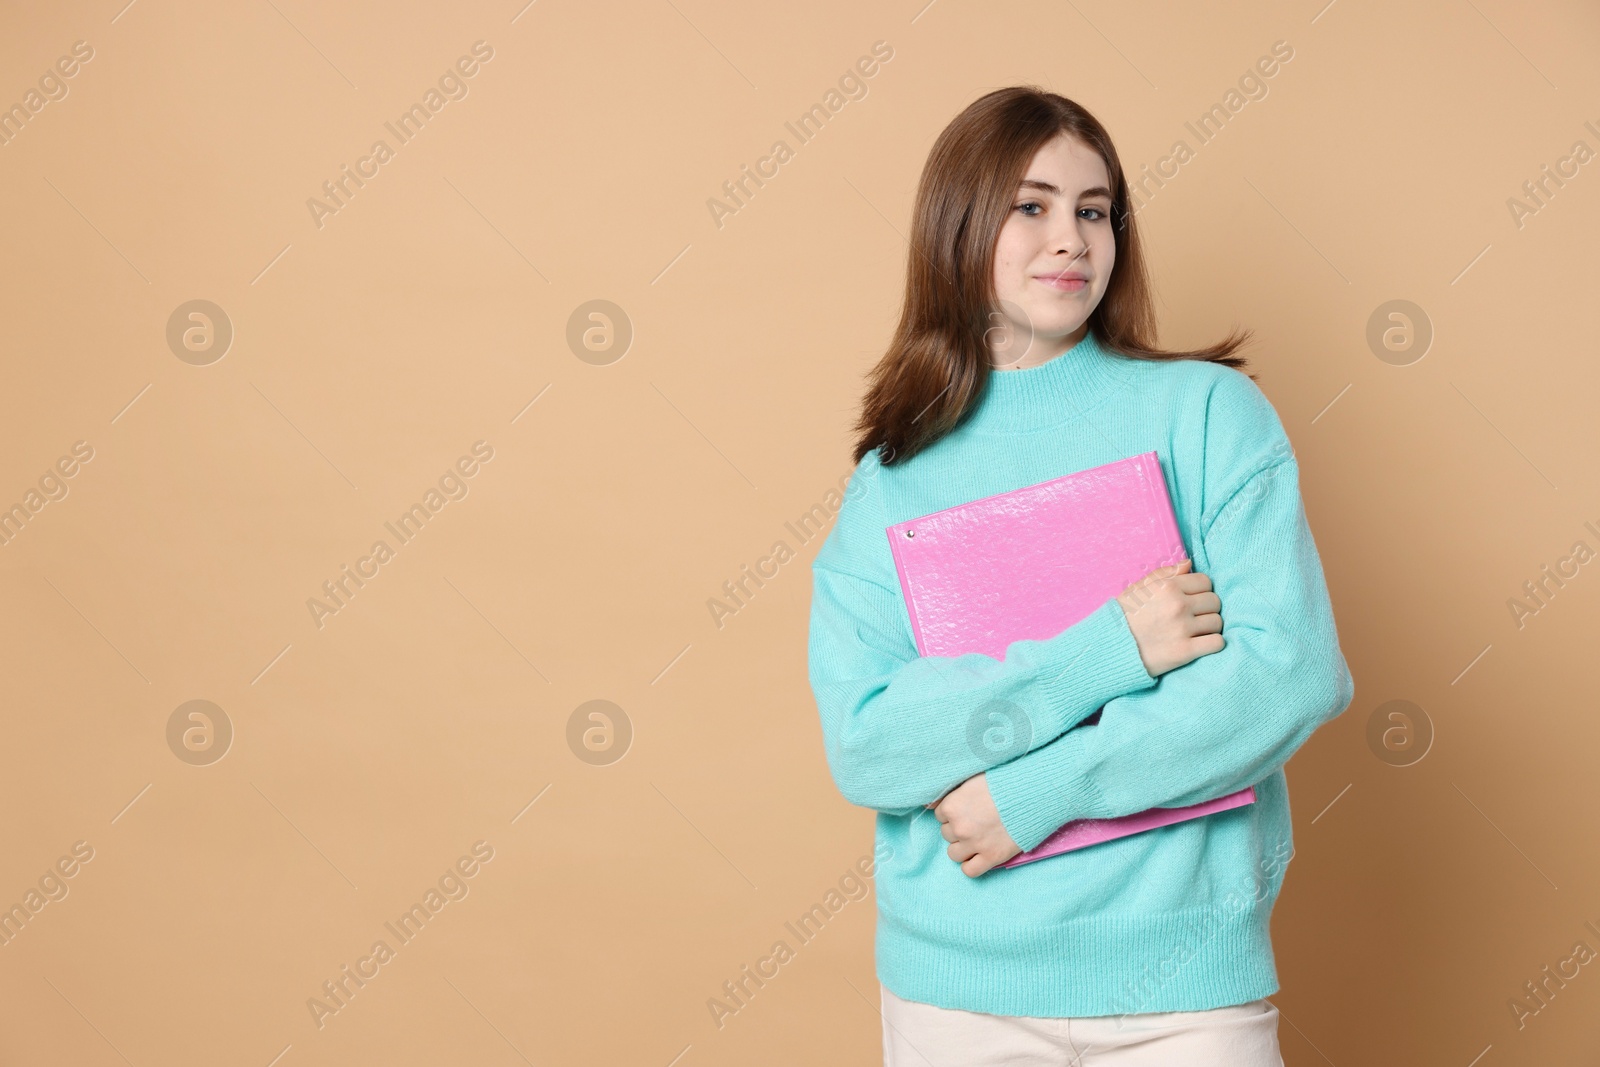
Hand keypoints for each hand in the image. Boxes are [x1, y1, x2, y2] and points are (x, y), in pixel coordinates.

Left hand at [926, 773, 1020, 876]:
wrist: (1031, 795)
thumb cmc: (1003, 783)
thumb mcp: (972, 779)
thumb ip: (950, 792)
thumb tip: (928, 804)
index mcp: (952, 806)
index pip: (940, 815)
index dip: (953, 812)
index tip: (966, 810)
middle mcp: (959, 827)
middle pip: (947, 834)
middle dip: (958, 829)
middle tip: (975, 822)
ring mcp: (974, 844)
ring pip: (953, 854)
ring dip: (962, 848)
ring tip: (977, 838)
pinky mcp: (991, 857)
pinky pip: (969, 871)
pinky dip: (971, 865)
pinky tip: (979, 856)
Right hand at [1115, 558, 1224, 676]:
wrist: (1110, 646)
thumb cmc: (1124, 615)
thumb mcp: (1139, 587)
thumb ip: (1166, 573)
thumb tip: (1189, 563)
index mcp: (1168, 587)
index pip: (1205, 582)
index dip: (1200, 590)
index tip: (1192, 599)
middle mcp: (1178, 605)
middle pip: (1214, 602)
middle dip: (1206, 608)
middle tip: (1194, 616)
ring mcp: (1183, 629)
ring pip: (1217, 622)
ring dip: (1209, 627)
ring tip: (1195, 631)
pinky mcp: (1185, 651)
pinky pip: (1217, 643)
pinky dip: (1213, 643)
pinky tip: (1202, 644)